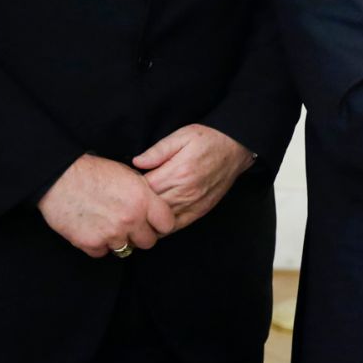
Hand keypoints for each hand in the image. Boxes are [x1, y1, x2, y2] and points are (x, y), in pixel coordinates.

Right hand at [38, 153, 175, 257]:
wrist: (59, 177)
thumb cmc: (94, 172)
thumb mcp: (129, 175)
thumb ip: (145, 194)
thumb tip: (155, 208)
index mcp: (143, 199)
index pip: (167, 224)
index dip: (160, 224)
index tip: (153, 223)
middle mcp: (130, 219)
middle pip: (148, 242)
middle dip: (140, 235)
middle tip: (129, 226)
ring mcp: (111, 233)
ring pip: (125, 249)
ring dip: (118, 240)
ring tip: (107, 224)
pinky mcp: (91, 243)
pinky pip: (102, 253)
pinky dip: (98, 245)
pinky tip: (92, 229)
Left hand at [133, 124, 255, 232]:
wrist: (237, 147)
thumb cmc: (209, 139)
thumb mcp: (182, 135)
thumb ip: (158, 150)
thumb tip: (136, 162)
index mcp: (177, 172)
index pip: (143, 189)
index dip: (130, 189)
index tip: (125, 186)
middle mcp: (185, 191)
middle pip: (150, 207)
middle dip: (136, 207)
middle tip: (125, 203)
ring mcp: (193, 203)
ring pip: (161, 220)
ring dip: (147, 219)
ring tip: (135, 216)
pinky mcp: (201, 210)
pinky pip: (177, 225)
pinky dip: (164, 227)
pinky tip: (154, 223)